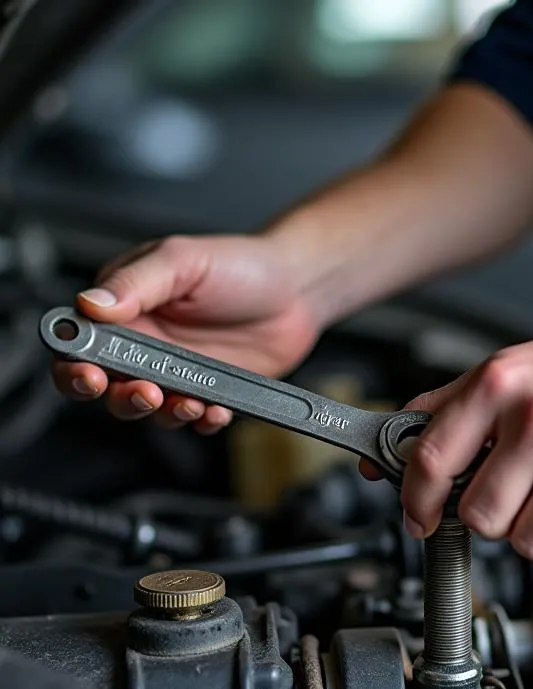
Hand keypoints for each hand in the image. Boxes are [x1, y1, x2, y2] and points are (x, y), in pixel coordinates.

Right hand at [51, 234, 320, 432]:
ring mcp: (176, 371)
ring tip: (187, 401)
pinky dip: (201, 420)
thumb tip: (90, 305)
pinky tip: (214, 410)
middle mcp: (144, 343)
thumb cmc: (239, 265)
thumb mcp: (182, 261)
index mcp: (124, 308)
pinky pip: (195, 418)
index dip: (73, 362)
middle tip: (143, 393)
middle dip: (118, 397)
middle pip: (107, 387)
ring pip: (149, 409)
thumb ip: (136, 283)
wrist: (296, 290)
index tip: (89, 372)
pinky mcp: (209, 391)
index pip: (79, 343)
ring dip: (162, 412)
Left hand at [398, 309, 532, 562]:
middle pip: (481, 515)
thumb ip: (449, 404)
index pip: (430, 460)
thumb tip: (391, 445)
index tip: (420, 517)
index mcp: (501, 386)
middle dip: (495, 515)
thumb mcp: (514, 364)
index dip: (415, 500)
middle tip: (518, 495)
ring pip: (531, 542)